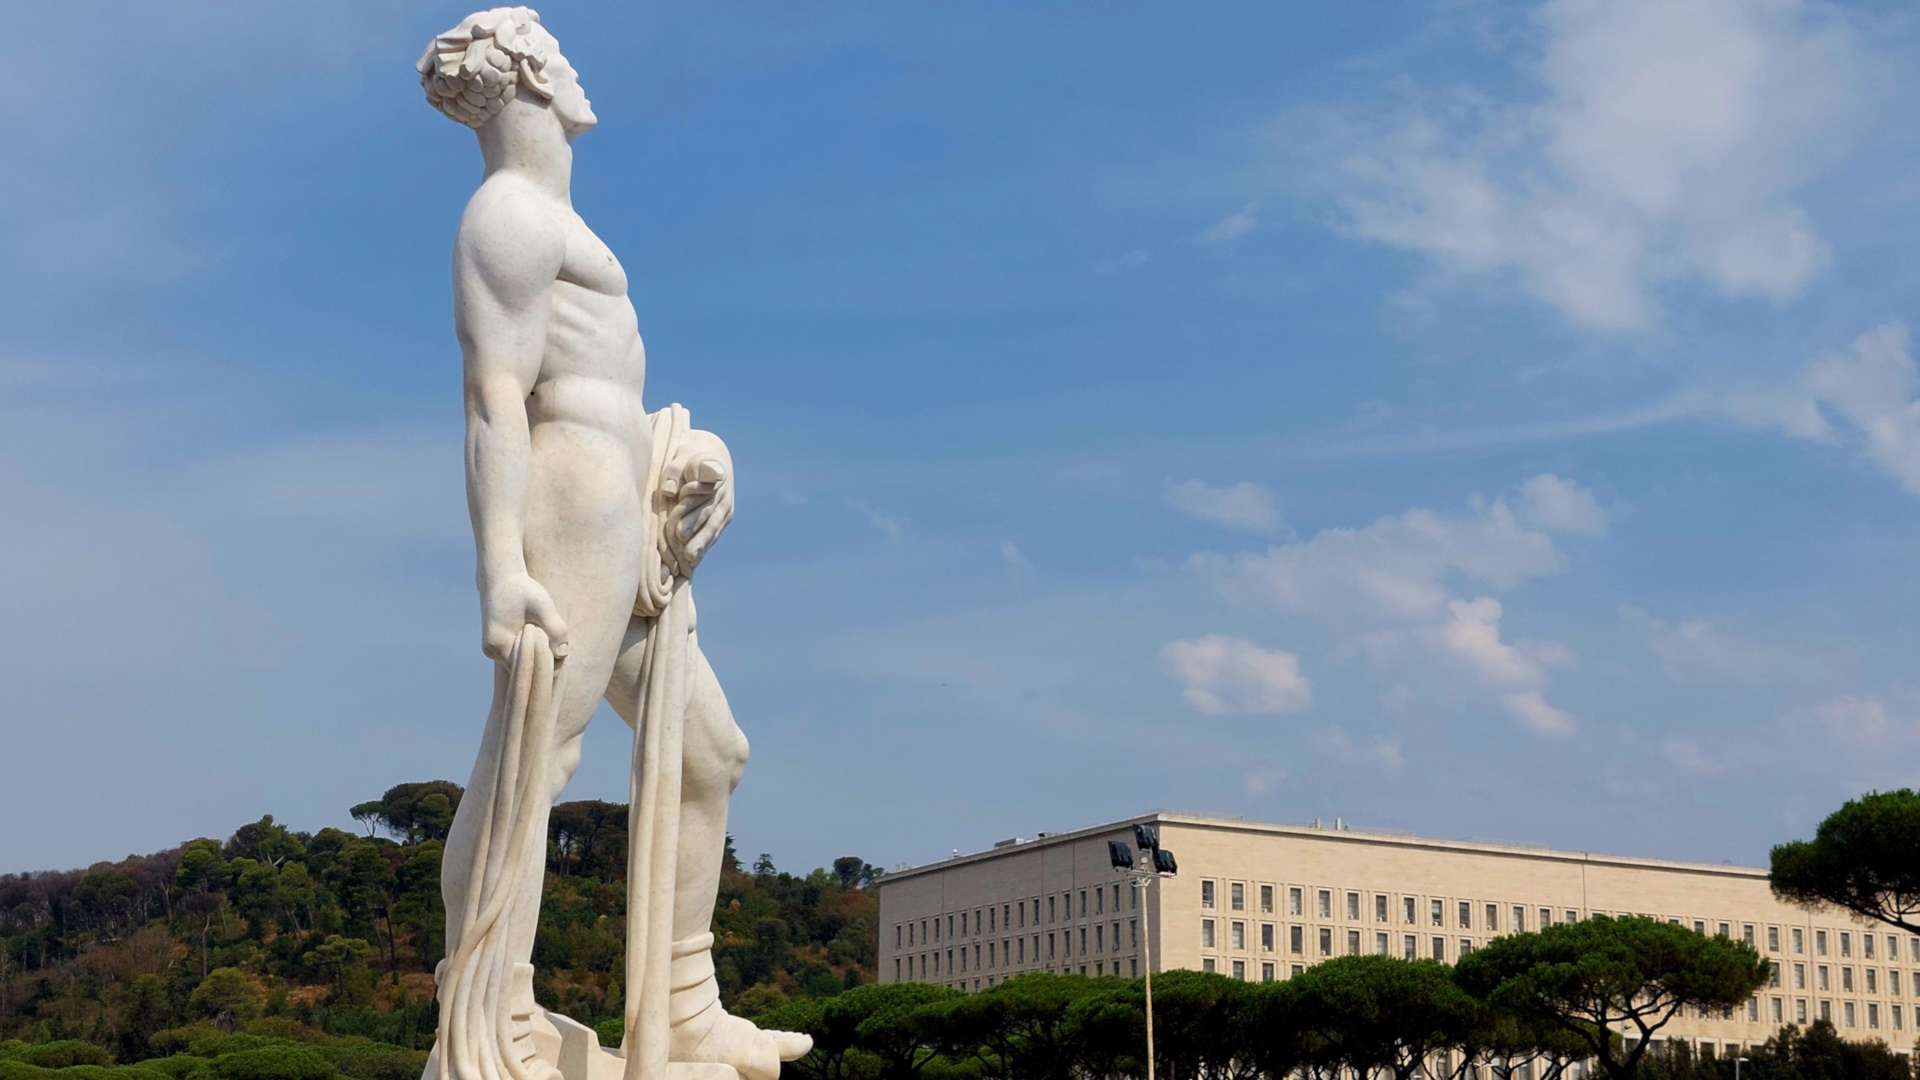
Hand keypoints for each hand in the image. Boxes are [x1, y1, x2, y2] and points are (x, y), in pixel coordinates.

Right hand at [479, 571, 569, 662]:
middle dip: (544, 660)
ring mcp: (492, 650)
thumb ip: (555, 628)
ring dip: (537, 655)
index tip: (560, 648)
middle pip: (525, 669)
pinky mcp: (496, 646)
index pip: (529, 668)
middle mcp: (492, 651)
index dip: (548, 663)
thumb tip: (563, 654)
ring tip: (545, 634)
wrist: (500, 578)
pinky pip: (518, 656)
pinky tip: (538, 636)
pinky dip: (530, 650)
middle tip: (556, 641)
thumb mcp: (542, 605)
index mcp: (499, 643)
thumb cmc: (523, 589)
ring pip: (522, 663)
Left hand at [662, 430, 733, 570]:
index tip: (679, 531)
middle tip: (684, 554)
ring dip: (702, 545)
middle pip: (708, 516)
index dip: (690, 512)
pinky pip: (715, 532)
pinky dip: (705, 545)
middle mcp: (723, 494)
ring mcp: (726, 507)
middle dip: (695, 535)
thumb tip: (669, 490)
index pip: (701, 494)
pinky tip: (694, 560)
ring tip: (690, 561)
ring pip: (713, 528)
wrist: (710, 456)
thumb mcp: (681, 456)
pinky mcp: (725, 517)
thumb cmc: (689, 457)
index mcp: (714, 475)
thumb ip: (674, 471)